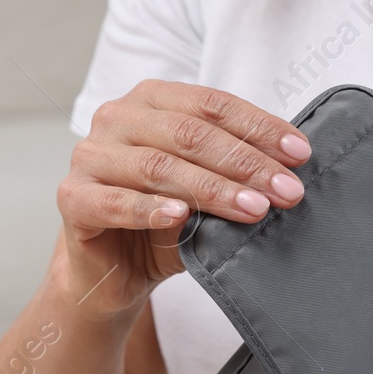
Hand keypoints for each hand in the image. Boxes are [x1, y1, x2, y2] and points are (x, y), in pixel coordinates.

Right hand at [55, 80, 310, 317]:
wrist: (113, 273)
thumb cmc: (164, 224)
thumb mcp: (206, 191)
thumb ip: (234, 172)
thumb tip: (289, 168)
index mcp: (151, 101)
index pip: (210, 104)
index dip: (258, 127)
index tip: (300, 155)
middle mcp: (116, 118)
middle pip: (188, 133)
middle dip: (244, 162)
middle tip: (286, 190)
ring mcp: (89, 156)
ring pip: (157, 166)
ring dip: (211, 189)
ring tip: (254, 208)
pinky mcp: (72, 198)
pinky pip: (115, 202)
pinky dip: (150, 209)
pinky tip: (181, 217)